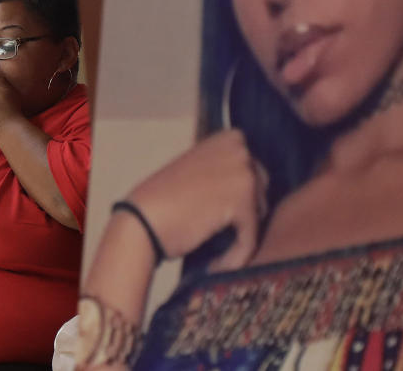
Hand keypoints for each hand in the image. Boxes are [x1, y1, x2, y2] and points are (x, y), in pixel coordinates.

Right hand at [127, 129, 268, 271]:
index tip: (222, 213)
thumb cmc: (163, 200)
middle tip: (221, 233)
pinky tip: (219, 264)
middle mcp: (239, 149)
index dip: (240, 195)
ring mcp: (243, 173)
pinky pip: (251, 237)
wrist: (142, 220)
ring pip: (258, 214)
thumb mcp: (198, 169)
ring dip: (240, 235)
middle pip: (261, 191)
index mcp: (228, 138)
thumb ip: (223, 171)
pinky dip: (237, 256)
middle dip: (244, 212)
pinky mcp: (244, 201)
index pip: (253, 170)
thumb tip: (250, 192)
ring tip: (218, 249)